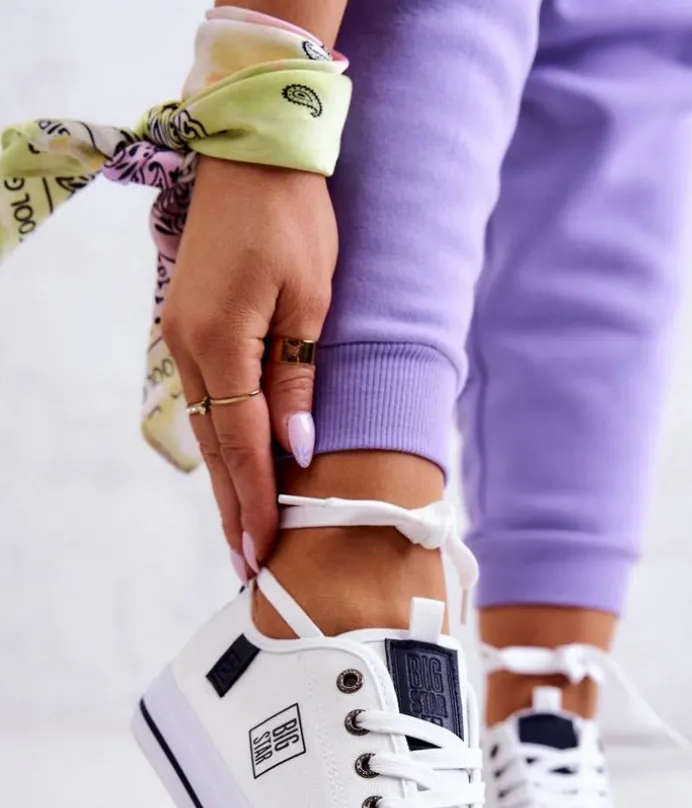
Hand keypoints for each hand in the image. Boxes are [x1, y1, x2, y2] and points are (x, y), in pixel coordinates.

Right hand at [163, 156, 337, 569]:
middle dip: (234, 512)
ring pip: (206, 432)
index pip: (242, 446)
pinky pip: (205, 404)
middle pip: (215, 451)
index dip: (256, 504)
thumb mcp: (310, 300)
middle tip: (247, 569)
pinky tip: (234, 473)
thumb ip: (297, 380)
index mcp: (221, 343)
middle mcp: (189, 349)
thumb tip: (294, 451)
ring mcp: (181, 340)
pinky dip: (220, 446)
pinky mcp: (188, 329)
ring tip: (242, 537)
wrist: (252, 155)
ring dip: (225, 486)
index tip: (263, 554)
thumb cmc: (294, 220)